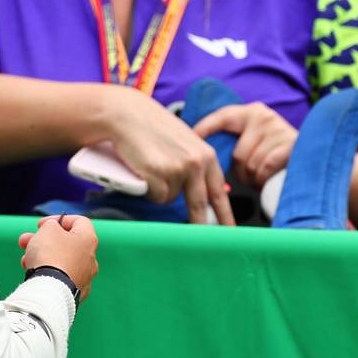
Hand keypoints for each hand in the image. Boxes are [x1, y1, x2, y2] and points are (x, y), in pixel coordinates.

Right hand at [18, 215, 97, 301]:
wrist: (50, 291)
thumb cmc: (50, 256)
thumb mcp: (48, 229)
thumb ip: (51, 225)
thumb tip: (52, 231)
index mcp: (88, 240)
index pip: (78, 222)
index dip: (58, 220)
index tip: (40, 225)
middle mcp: (91, 260)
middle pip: (66, 244)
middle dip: (44, 240)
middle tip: (26, 241)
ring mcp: (84, 279)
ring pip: (61, 262)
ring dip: (43, 257)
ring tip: (25, 260)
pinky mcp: (75, 294)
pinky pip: (60, 279)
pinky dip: (48, 275)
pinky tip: (33, 275)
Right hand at [101, 87, 234, 225]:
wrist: (128, 115)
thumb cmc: (153, 128)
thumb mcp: (183, 143)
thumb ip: (195, 164)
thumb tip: (205, 192)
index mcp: (206, 155)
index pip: (218, 192)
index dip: (224, 215)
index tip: (229, 232)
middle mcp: (196, 163)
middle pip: (200, 205)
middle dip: (201, 226)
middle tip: (205, 243)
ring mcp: (178, 169)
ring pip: (170, 198)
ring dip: (160, 189)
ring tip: (152, 167)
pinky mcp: (159, 174)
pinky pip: (155, 195)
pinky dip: (148, 188)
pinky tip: (143, 168)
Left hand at [194, 103, 298, 189]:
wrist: (312, 155)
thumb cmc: (274, 151)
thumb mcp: (253, 139)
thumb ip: (234, 141)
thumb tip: (203, 155)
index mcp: (250, 112)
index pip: (221, 118)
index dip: (204, 129)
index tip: (192, 141)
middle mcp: (264, 116)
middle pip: (237, 154)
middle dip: (240, 173)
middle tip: (248, 177)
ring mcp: (278, 129)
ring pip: (251, 164)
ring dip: (253, 179)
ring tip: (259, 178)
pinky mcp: (291, 145)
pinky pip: (265, 168)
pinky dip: (263, 179)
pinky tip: (265, 180)